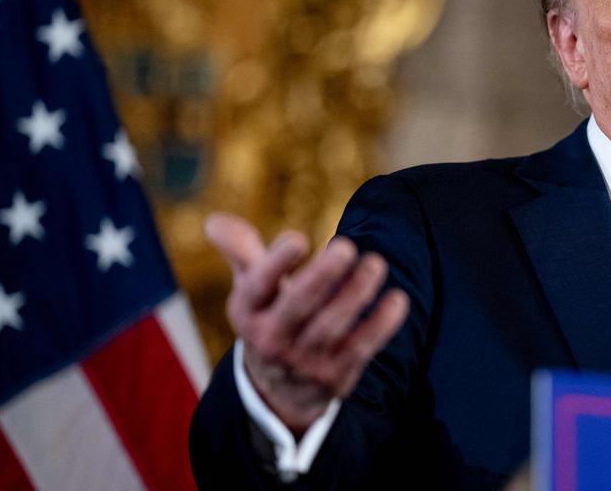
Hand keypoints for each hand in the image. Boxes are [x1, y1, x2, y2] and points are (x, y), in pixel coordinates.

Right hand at [205, 212, 408, 434]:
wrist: (281, 390)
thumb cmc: (270, 318)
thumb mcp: (250, 289)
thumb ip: (240, 250)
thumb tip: (213, 220)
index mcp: (247, 312)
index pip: (257, 287)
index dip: (276, 264)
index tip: (298, 238)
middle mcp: (271, 339)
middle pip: (297, 307)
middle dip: (321, 277)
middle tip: (346, 247)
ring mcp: (304, 361)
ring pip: (331, 326)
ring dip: (355, 294)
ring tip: (375, 263)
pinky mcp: (335, 376)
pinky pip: (360, 349)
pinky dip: (381, 325)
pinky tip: (397, 299)